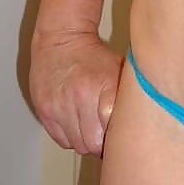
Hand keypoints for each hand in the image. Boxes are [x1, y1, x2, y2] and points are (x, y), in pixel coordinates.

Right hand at [30, 28, 122, 155]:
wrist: (61, 39)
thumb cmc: (94, 55)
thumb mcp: (118, 68)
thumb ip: (126, 96)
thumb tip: (138, 122)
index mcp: (103, 86)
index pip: (113, 130)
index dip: (119, 136)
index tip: (123, 134)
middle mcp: (80, 98)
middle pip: (94, 143)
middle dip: (103, 143)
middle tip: (108, 135)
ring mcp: (59, 107)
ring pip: (78, 145)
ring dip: (87, 141)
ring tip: (93, 128)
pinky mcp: (44, 112)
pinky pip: (62, 140)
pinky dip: (71, 137)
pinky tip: (78, 124)